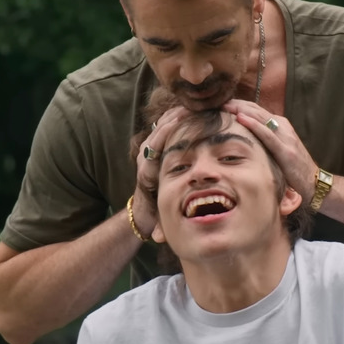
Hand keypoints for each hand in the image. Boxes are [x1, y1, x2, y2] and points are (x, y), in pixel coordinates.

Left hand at [132, 106, 190, 232]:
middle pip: (158, 130)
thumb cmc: (155, 215)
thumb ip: (158, 229)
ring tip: (199, 105)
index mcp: (147, 172)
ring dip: (179, 114)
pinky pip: (168, 126)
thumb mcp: (157, 221)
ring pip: (163, 125)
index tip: (180, 122)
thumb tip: (157, 238)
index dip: (166, 133)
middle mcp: (146, 158)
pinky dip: (180, 118)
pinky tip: (198, 112)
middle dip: (175, 117)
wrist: (143, 210)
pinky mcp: (158, 147)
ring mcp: (151, 151)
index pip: (154, 147)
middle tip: (195, 106)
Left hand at [223, 99, 317, 203]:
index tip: (223, 104)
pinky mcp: (285, 150)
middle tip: (219, 102)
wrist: (313, 182)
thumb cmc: (293, 168)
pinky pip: (267, 135)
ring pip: (261, 118)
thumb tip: (245, 138)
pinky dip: (254, 125)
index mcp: (281, 126)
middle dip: (238, 105)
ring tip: (226, 105)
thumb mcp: (278, 150)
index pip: (257, 110)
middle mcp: (283, 127)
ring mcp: (285, 138)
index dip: (240, 105)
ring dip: (242, 110)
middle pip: (257, 111)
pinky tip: (241, 118)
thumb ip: (265, 141)